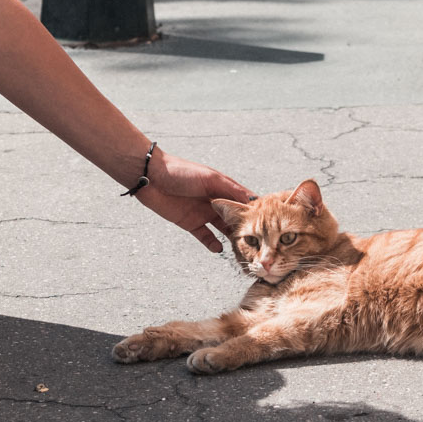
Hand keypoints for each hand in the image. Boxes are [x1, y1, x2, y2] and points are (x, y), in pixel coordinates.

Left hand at [133, 149, 254, 252]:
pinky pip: (205, 236)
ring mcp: (203, 213)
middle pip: (235, 218)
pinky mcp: (190, 223)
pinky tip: (219, 249)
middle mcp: (216, 201)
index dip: (257, 211)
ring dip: (232, 239)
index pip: (245, 201)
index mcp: (223, 188)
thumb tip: (254, 199)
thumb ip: (231, 190)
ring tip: (242, 250)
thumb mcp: (210, 178)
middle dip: (247, 229)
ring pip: (222, 229)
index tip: (271, 223)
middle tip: (258, 243)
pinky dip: (212, 243)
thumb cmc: (181, 171)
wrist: (151, 177)